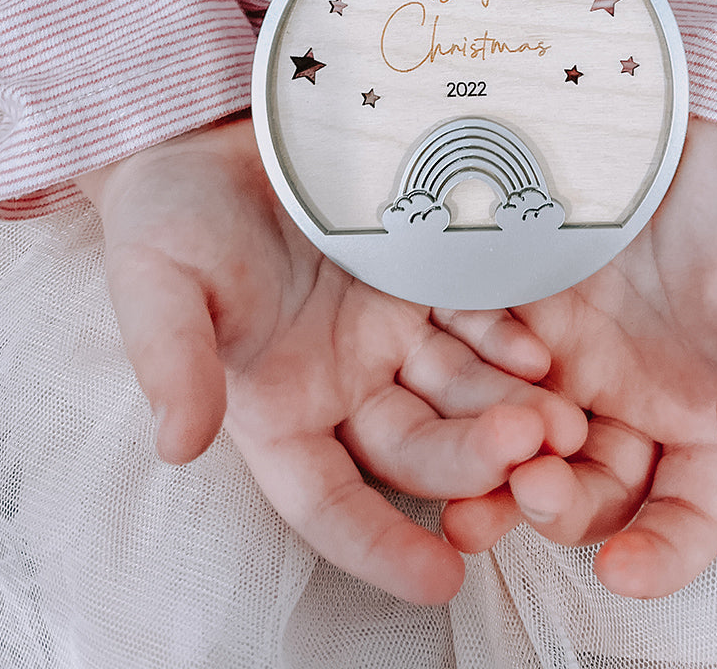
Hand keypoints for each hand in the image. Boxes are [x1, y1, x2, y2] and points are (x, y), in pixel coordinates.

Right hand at [76, 115, 586, 604]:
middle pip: (417, 446)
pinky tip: (540, 353)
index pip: (329, 500)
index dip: (379, 545)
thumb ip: (169, 361)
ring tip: (559, 424)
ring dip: (508, 411)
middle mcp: (348, 382)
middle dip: (469, 460)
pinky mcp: (427, 275)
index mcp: (281, 408)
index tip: (440, 583)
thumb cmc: (171, 217)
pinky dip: (506, 340)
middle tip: (525, 455)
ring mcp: (394, 330)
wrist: (214, 133)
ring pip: (460, 390)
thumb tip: (178, 445)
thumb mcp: (156, 284)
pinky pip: (475, 318)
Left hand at [441, 118, 716, 598]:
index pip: (687, 514)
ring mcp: (562, 364)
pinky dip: (462, 398)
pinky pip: (479, 371)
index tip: (623, 570)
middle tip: (530, 493)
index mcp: (700, 417)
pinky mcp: (511, 316)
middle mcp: (625, 406)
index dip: (662, 554)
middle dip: (559, 509)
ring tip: (463, 498)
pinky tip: (441, 406)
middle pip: (590, 491)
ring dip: (494, 478)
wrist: (689, 123)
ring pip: (523, 447)